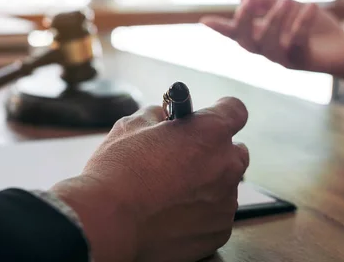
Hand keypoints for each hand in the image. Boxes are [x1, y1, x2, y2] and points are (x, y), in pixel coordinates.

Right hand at [52, 98, 248, 261]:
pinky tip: (171, 210)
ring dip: (206, 183)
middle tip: (185, 155)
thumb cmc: (119, 170)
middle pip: (235, 151)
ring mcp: (225, 202)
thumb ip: (159, 116)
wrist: (109, 220)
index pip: (235, 110)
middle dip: (214, 150)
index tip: (212, 114)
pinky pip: (215, 214)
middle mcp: (226, 166)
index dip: (221, 110)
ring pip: (224, 185)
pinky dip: (200, 212)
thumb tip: (166, 119)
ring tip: (170, 190)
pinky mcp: (218, 232)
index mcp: (209, 133)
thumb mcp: (133, 124)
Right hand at [201, 0, 343, 77]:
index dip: (220, 28)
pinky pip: (297, 43)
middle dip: (244, 22)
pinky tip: (311, 6)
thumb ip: (268, 2)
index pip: (236, 33)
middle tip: (248, 2)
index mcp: (263, 37)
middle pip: (247, 42)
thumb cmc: (317, 30)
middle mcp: (269, 50)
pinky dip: (301, 23)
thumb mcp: (292, 9)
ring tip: (287, 0)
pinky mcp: (303, 61)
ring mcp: (284, 58)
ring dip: (275, 20)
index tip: (204, 20)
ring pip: (269, 44)